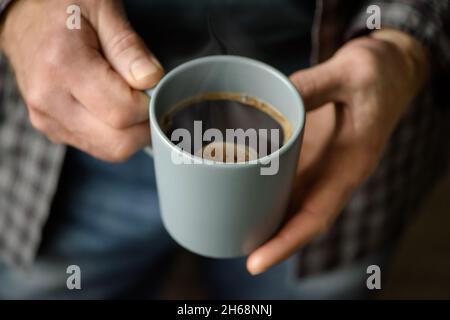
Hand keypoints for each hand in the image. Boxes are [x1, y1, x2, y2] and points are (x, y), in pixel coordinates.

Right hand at [0, 0, 163, 160]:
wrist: (25, 19)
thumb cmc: (63, 8)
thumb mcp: (103, 10)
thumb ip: (129, 47)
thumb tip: (151, 80)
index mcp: (63, 66)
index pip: (122, 113)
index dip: (148, 106)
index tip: (153, 88)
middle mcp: (49, 99)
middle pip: (117, 143)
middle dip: (143, 127)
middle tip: (148, 99)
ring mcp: (46, 118)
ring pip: (107, 151)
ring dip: (130, 133)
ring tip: (128, 100)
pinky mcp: (50, 128)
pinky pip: (95, 147)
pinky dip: (113, 135)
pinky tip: (111, 108)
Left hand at [247, 29, 429, 274]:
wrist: (390, 69)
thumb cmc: (377, 73)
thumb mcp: (350, 71)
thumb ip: (315, 85)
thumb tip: (276, 98)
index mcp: (350, 164)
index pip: (317, 216)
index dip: (287, 242)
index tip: (257, 262)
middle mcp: (335, 174)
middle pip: (301, 219)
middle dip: (269, 240)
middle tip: (233, 248)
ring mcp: (323, 166)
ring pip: (293, 204)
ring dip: (267, 221)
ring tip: (232, 230)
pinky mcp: (314, 154)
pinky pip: (290, 181)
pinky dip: (268, 193)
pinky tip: (244, 194)